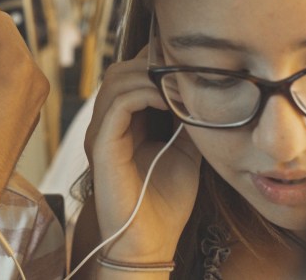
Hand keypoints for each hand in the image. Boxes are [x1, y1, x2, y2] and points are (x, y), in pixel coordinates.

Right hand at [85, 47, 201, 261]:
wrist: (151, 241)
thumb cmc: (166, 202)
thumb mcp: (185, 151)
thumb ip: (187, 121)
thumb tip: (204, 91)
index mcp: (123, 124)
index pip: (130, 75)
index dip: (156, 64)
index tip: (189, 65)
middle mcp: (107, 124)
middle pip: (120, 71)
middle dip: (152, 63)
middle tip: (183, 71)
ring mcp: (101, 133)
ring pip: (115, 81)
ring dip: (148, 75)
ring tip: (176, 84)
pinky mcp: (102, 146)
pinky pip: (117, 104)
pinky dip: (143, 94)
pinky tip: (166, 101)